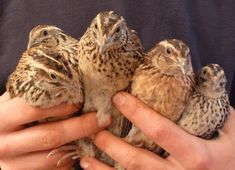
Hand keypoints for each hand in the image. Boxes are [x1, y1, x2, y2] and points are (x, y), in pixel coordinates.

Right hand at [0, 92, 109, 169]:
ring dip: (79, 145)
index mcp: (2, 118)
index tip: (81, 101)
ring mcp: (13, 164)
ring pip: (54, 157)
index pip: (35, 109)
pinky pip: (54, 169)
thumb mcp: (13, 102)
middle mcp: (5, 143)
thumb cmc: (8, 117)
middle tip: (102, 119)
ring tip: (96, 133)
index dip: (62, 105)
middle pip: (50, 136)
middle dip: (81, 127)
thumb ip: (32, 94)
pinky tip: (78, 147)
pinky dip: (69, 159)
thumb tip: (68, 80)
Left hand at [80, 92, 234, 169]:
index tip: (118, 98)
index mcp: (197, 156)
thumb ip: (215, 111)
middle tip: (95, 127)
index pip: (160, 130)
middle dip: (112, 144)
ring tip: (85, 157)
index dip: (137, 113)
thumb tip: (198, 86)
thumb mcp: (233, 133)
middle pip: (137, 160)